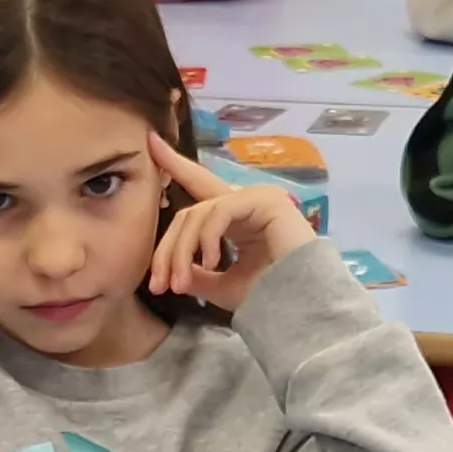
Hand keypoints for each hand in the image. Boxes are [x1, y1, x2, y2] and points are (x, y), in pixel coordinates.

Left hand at [139, 132, 312, 311]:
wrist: (301, 307)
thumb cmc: (268, 298)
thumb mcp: (221, 286)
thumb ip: (195, 274)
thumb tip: (171, 269)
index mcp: (237, 218)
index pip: (200, 188)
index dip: (176, 165)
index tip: (151, 144)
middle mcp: (245, 202)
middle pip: (190, 213)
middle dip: (167, 250)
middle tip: (156, 284)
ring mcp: (256, 198)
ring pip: (199, 214)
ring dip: (181, 252)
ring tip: (180, 285)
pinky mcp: (264, 200)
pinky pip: (220, 212)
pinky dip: (208, 239)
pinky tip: (211, 263)